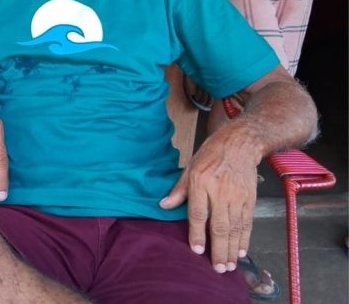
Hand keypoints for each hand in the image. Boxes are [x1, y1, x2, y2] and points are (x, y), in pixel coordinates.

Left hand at [159, 130, 260, 272]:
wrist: (240, 144)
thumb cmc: (210, 155)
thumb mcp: (190, 167)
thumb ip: (178, 189)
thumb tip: (163, 205)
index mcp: (201, 182)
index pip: (198, 213)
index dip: (197, 233)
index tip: (197, 250)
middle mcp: (220, 192)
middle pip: (219, 225)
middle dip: (219, 249)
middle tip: (218, 268)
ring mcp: (237, 197)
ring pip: (235, 228)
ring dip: (232, 249)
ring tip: (229, 266)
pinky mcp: (250, 199)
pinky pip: (247, 223)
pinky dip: (244, 239)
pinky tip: (241, 252)